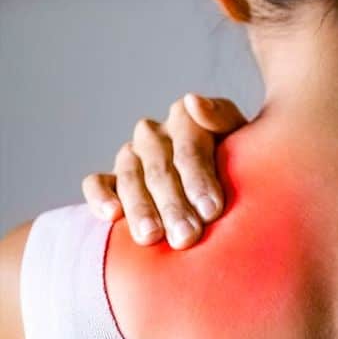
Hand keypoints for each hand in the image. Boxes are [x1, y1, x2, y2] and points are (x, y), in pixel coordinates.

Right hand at [82, 95, 246, 248]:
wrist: (227, 178)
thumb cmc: (239, 159)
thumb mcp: (240, 135)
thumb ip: (221, 116)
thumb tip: (191, 101)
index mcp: (186, 118)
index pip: (189, 149)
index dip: (199, 180)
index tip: (212, 211)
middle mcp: (154, 133)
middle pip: (160, 170)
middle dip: (174, 205)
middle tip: (187, 236)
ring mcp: (131, 155)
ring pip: (130, 178)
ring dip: (141, 209)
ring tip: (152, 236)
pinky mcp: (112, 178)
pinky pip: (97, 183)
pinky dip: (99, 197)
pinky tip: (111, 215)